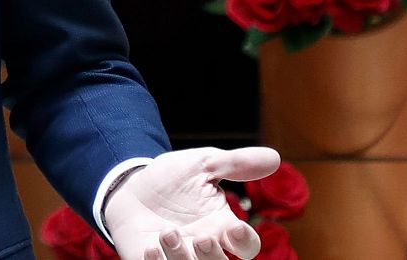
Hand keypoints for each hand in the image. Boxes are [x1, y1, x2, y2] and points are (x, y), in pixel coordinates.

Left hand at [104, 146, 280, 259]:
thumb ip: (235, 163)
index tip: (234, 229)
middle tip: (201, 239)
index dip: (245, 242)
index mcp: (222, 227)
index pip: (246, 245)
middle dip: (212, 257)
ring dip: (181, 256)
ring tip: (166, 232)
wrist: (130, 187)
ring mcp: (179, 256)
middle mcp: (203, 247)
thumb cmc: (173, 180)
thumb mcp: (202, 164)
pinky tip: (150, 248)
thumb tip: (275, 157)